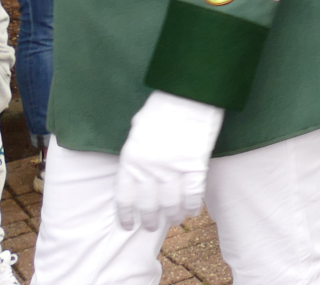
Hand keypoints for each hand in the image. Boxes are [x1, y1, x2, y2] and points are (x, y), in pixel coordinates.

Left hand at [115, 90, 223, 230]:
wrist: (188, 93)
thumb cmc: (163, 105)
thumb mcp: (138, 127)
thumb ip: (136, 148)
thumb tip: (138, 160)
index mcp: (131, 159)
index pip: (125, 196)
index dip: (126, 215)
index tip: (128, 225)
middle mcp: (149, 169)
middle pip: (148, 205)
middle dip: (150, 220)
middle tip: (152, 227)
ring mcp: (173, 169)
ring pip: (171, 204)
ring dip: (173, 216)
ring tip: (175, 220)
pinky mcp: (195, 165)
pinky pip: (193, 194)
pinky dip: (193, 206)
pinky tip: (193, 211)